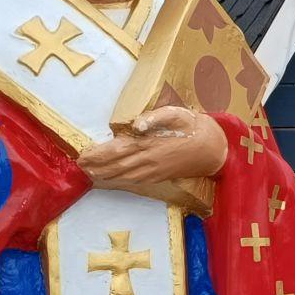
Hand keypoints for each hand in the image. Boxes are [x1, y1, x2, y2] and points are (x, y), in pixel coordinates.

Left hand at [75, 107, 227, 185]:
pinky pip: (135, 179)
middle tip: (79, 166)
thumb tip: (135, 125)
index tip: (83, 154)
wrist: (215, 150)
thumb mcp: (178, 114)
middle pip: (115, 165)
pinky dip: (120, 179)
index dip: (97, 154)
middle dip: (96, 166)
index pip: (116, 150)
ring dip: (105, 174)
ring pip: (123, 175)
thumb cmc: (195, 127)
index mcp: (149, 143)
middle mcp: (148, 160)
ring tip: (90, 172)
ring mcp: (154, 171)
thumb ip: (156, 117)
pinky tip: (113, 177)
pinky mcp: (160, 176)